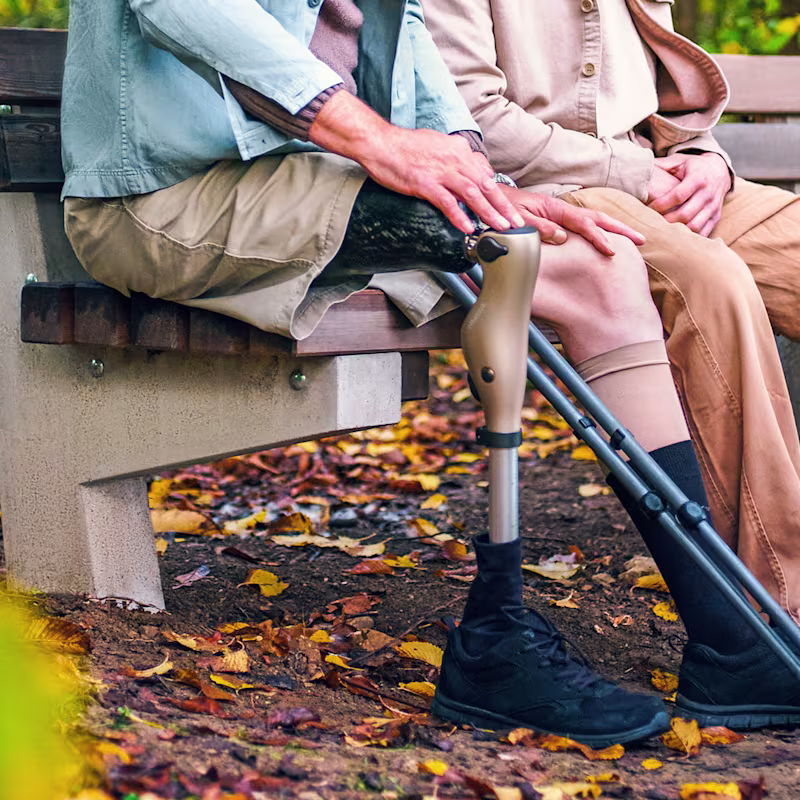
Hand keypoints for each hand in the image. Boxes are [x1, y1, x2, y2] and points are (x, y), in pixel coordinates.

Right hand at [309, 91, 523, 233]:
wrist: (380, 142)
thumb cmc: (404, 146)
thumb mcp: (437, 145)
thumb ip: (454, 157)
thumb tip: (467, 166)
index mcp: (459, 151)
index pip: (485, 175)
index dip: (499, 194)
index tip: (508, 210)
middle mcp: (455, 159)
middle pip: (486, 185)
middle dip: (503, 206)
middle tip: (516, 223)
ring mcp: (441, 171)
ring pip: (473, 194)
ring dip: (489, 213)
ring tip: (500, 227)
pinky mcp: (425, 183)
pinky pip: (447, 202)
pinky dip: (460, 215)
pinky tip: (468, 227)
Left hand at [500, 186, 644, 255]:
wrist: (491, 201)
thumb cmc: (503, 210)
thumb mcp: (517, 220)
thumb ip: (538, 228)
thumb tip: (561, 237)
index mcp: (554, 209)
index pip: (583, 224)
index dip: (599, 237)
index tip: (611, 250)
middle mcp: (561, 210)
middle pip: (597, 218)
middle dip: (620, 229)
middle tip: (640, 240)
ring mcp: (561, 215)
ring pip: (594, 221)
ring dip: (614, 230)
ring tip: (633, 240)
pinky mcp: (558, 221)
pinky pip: (583, 227)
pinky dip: (600, 232)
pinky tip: (609, 240)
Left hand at [647, 152, 730, 236]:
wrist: (719, 170)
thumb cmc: (693, 166)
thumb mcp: (679, 161)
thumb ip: (662, 165)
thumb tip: (641, 168)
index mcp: (698, 178)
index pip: (678, 196)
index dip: (661, 205)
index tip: (648, 208)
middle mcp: (708, 193)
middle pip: (685, 214)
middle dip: (666, 221)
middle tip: (652, 223)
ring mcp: (713, 207)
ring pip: (695, 226)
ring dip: (677, 232)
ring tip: (662, 230)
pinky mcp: (716, 217)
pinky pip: (704, 233)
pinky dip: (689, 237)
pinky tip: (676, 236)